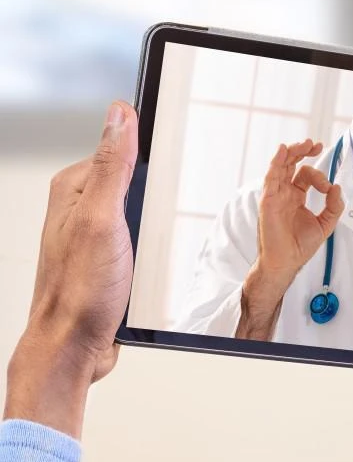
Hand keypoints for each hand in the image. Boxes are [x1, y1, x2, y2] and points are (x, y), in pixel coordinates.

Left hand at [4, 102, 137, 437]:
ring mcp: (96, 232)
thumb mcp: (101, 219)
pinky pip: (144, 237)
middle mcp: (81, 207)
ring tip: (153, 245)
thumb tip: (119, 115)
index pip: (121, 148)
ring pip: (144, 211)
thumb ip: (112, 166)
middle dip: (157, 197)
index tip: (169, 167)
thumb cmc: (79, 291)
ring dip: (158, 227)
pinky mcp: (109, 255)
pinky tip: (154, 260)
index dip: (150, 155)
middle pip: (136, 180)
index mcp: (74, 188)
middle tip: (155, 221)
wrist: (73, 346)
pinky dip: (156, 247)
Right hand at [238, 140, 343, 336]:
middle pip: (291, 164)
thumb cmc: (301, 246)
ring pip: (280, 166)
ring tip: (305, 143)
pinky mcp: (268, 200)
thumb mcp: (325, 223)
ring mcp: (275, 195)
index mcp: (296, 196)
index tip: (328, 188)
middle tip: (315, 144)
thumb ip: (334, 205)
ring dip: (291, 152)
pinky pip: (271, 177)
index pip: (306, 174)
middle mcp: (284, 192)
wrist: (286, 263)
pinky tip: (283, 150)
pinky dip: (276, 162)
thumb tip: (337, 187)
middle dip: (302, 151)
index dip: (319, 176)